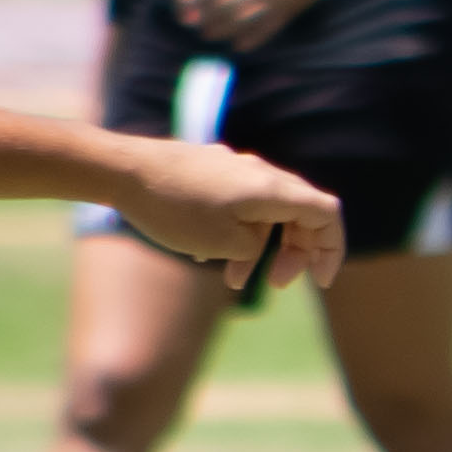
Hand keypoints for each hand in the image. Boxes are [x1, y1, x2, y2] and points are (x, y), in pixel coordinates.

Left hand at [109, 140, 348, 294]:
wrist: (120, 170)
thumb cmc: (174, 209)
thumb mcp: (225, 244)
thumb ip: (256, 248)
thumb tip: (255, 243)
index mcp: (273, 189)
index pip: (326, 214)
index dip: (331, 249)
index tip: (320, 280)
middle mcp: (260, 173)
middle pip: (299, 213)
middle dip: (293, 253)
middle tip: (275, 283)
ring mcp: (233, 168)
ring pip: (265, 211)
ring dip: (259, 247)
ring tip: (232, 281)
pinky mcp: (208, 170)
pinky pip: (238, 202)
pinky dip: (236, 231)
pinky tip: (203, 253)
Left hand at [168, 0, 355, 50]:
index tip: (181, 4)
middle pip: (220, 5)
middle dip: (202, 16)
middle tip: (192, 22)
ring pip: (239, 20)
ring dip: (220, 30)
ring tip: (209, 33)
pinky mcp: (287, 11)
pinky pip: (265, 30)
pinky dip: (249, 40)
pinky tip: (238, 44)